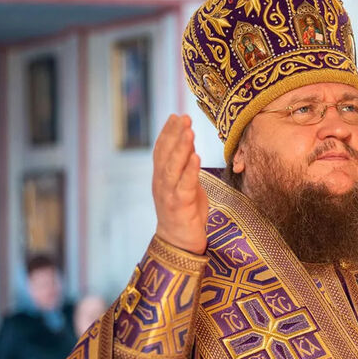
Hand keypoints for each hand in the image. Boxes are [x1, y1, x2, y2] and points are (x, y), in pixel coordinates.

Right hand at [153, 115, 208, 253]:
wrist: (179, 242)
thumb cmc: (184, 212)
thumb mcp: (185, 184)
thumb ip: (185, 166)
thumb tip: (189, 143)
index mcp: (162, 177)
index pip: (162, 150)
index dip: (168, 132)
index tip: (176, 116)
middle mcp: (161, 183)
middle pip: (166, 155)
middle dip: (175, 135)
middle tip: (184, 118)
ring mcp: (169, 195)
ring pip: (173, 168)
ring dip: (181, 149)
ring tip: (189, 132)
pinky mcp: (180, 206)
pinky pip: (184, 186)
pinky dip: (190, 171)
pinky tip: (196, 157)